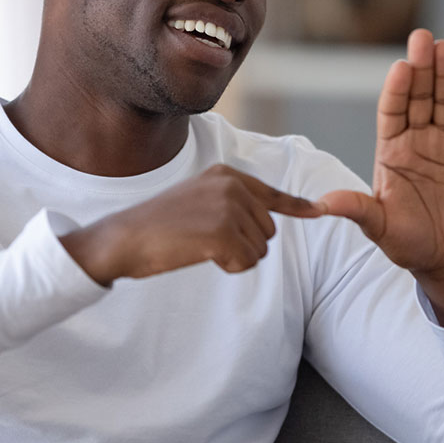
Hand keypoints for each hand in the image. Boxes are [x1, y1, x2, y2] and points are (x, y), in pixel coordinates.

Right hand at [60, 164, 325, 282]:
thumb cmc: (158, 226)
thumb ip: (231, 203)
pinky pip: (246, 262)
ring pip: (259, 249)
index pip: (271, 194)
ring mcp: (228, 207)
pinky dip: (229, 267)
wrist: (124, 238)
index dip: (297, 206)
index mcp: (226, 175)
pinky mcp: (223, 232)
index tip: (319, 210)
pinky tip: (202, 257)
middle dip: (245, 245)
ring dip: (235, 258)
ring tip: (200, 247)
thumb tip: (267, 220)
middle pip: (267, 230)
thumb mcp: (197, 199)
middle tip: (206, 242)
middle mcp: (232, 185)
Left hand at [320, 29, 443, 325]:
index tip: (400, 67)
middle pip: (419, 98)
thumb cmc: (407, 245)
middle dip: (421, 69)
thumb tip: (321, 204)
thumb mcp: (377, 228)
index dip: (396, 90)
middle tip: (423, 38)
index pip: (392, 112)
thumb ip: (356, 209)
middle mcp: (416, 142)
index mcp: (391, 153)